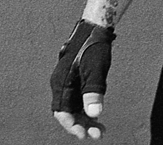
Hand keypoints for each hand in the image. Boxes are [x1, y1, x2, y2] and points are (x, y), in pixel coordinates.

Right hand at [50, 20, 114, 138]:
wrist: (95, 28)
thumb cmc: (94, 47)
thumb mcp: (96, 69)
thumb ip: (94, 91)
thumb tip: (94, 113)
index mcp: (61, 83)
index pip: (62, 112)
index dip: (72, 125)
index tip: (85, 134)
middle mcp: (61, 84)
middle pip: (68, 112)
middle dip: (82, 124)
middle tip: (97, 135)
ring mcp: (68, 82)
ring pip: (74, 107)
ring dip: (86, 118)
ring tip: (101, 129)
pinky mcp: (75, 79)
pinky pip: (78, 99)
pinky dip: (87, 107)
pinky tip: (98, 114)